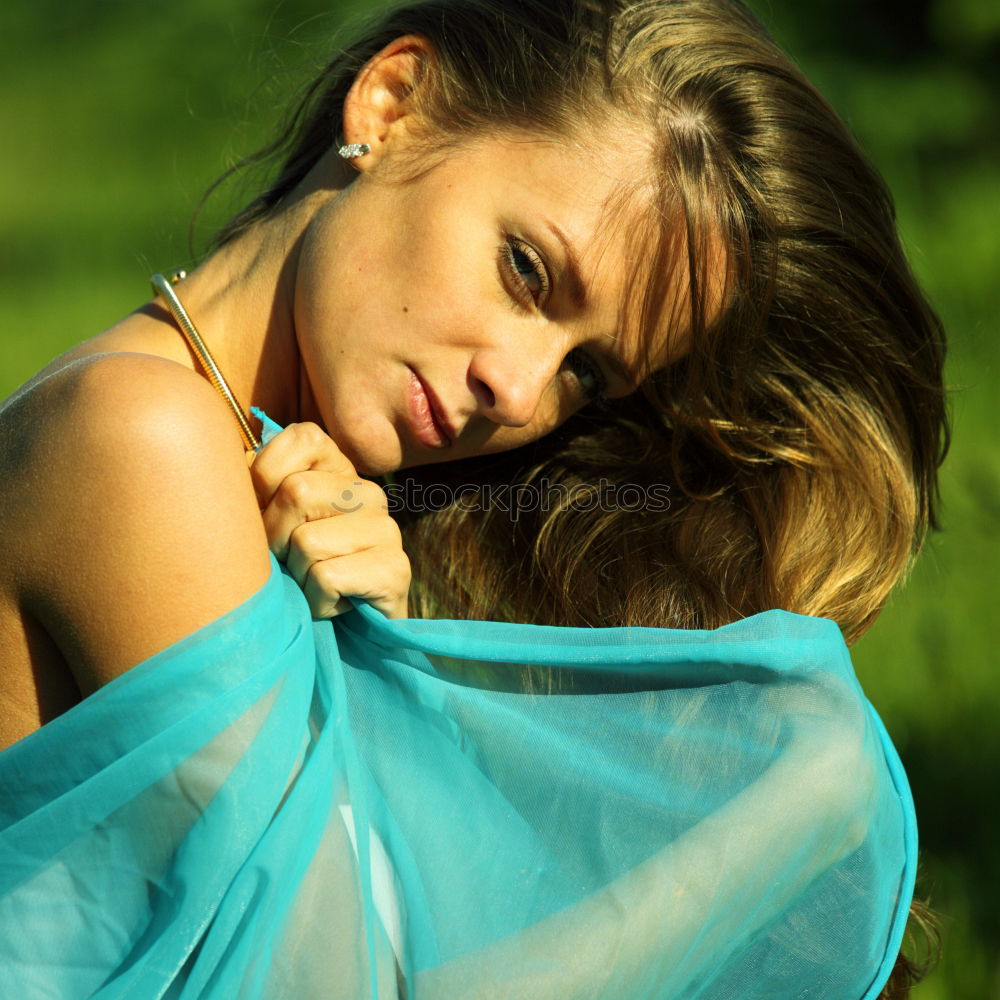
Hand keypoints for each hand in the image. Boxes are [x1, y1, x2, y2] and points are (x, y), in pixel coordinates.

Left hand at [248, 422, 409, 618]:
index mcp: (339, 470)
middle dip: (275, 538)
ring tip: (311, 584)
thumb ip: (253, 489)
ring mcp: (386, 529)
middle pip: (296, 492)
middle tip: (288, 562)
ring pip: (307, 541)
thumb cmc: (295, 571)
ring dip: (296, 576)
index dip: (267, 478)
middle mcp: (368, 492)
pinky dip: (316, 600)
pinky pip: (326, 577)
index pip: (302, 438)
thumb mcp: (270, 522)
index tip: (263, 514)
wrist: (343, 631)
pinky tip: (332, 602)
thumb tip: (220, 472)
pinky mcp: (395, 569)